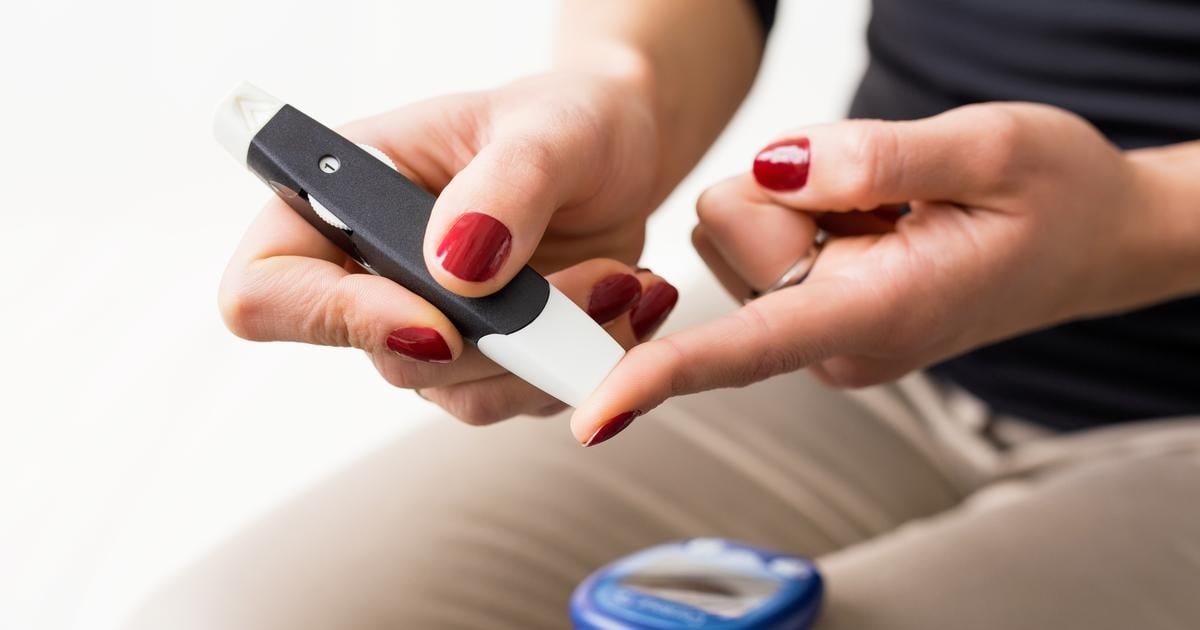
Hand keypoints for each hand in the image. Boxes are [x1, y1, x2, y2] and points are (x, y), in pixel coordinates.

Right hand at [218, 71, 679, 424]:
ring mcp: (428, 324)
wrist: (622, 151)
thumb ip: (504, 187)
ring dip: (556, 356)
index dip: (335, 320)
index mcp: (344, 199)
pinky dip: (584, 367)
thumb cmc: (570, 120)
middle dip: (505, 337)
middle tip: (602, 282)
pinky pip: (521, 398)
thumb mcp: (546, 128)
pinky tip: (627, 304)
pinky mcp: (488, 360)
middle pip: (390, 357)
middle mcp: (372, 274)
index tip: (443, 316)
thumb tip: (456, 271)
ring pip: (464, 393)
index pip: (265, 293)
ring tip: (627, 283)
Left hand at [569, 102, 1189, 443]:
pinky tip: (874, 218)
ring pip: (732, 227)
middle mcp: (833, 341)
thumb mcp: (994, 150)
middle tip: (894, 193)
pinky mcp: (807, 306)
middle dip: (791, 190)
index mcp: (879, 315)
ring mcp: (818, 328)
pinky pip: (755, 229)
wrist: (1092, 236)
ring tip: (893, 209)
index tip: (595, 415)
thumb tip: (775, 169)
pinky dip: (805, 206)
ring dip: (803, 196)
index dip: (666, 374)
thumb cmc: (1057, 197)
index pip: (750, 347)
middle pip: (727, 235)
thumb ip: (882, 158)